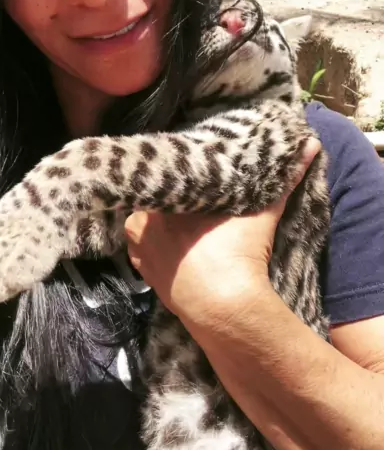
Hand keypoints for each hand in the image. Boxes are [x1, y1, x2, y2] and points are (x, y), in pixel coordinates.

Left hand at [124, 138, 320, 332]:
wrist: (226, 305)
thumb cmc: (237, 251)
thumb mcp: (262, 211)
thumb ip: (283, 178)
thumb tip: (311, 145)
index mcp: (162, 198)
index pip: (167, 176)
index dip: (183, 174)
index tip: (197, 173)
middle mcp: (142, 220)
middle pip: (155, 202)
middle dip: (172, 200)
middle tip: (194, 201)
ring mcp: (138, 249)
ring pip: (146, 227)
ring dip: (161, 225)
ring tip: (183, 223)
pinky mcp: (143, 275)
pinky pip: (144, 254)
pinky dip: (157, 250)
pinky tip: (174, 247)